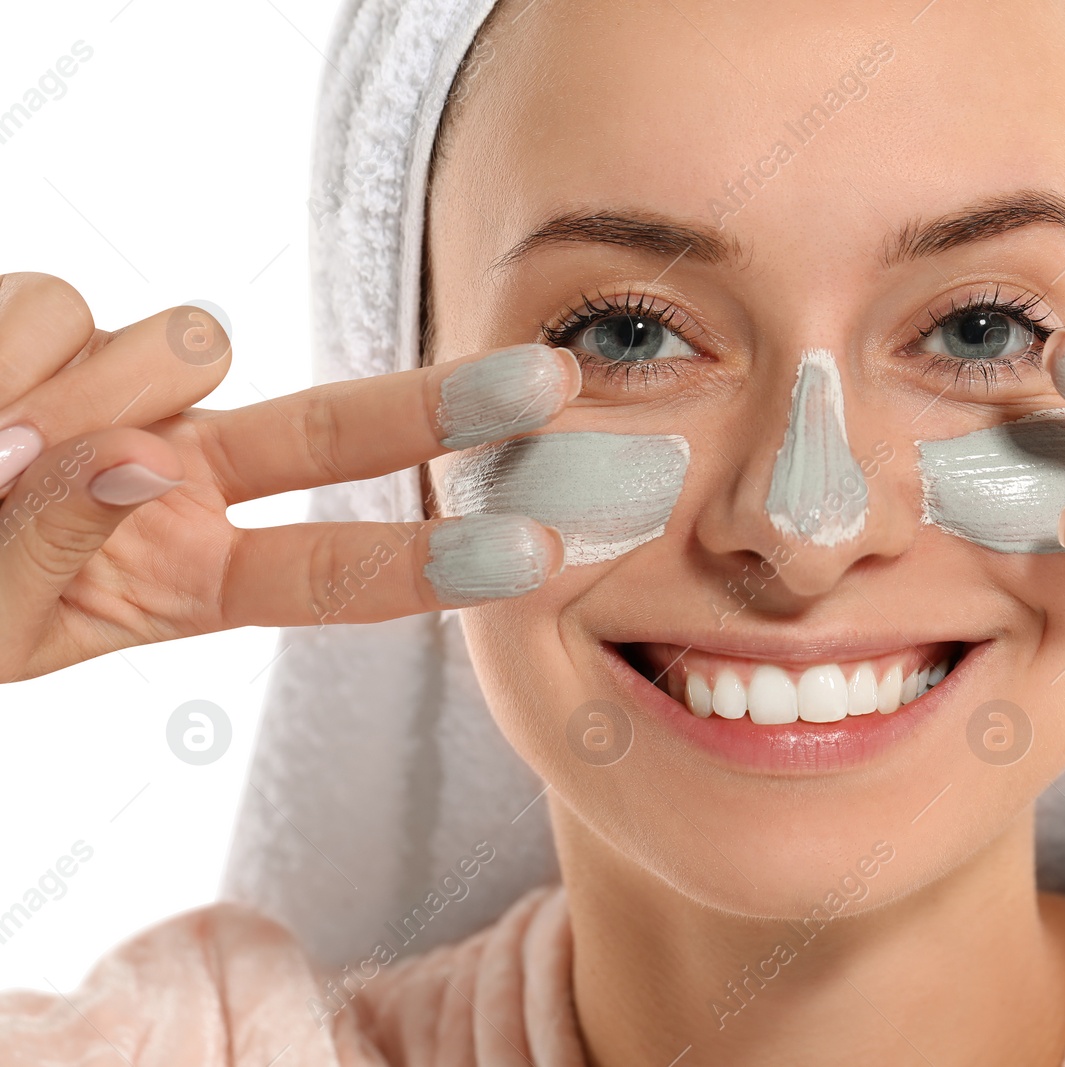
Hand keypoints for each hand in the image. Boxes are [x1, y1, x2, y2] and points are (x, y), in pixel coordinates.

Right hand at [0, 273, 578, 682]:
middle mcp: (179, 477)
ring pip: (179, 340)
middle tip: (554, 384)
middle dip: (447, 402)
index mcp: (188, 577)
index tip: (539, 551)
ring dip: (83, 385)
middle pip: (338, 427)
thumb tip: (130, 461)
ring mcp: (122, 393)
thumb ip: (51, 555)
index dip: (437, 559)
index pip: (337, 569)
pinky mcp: (53, 322)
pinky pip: (59, 299)